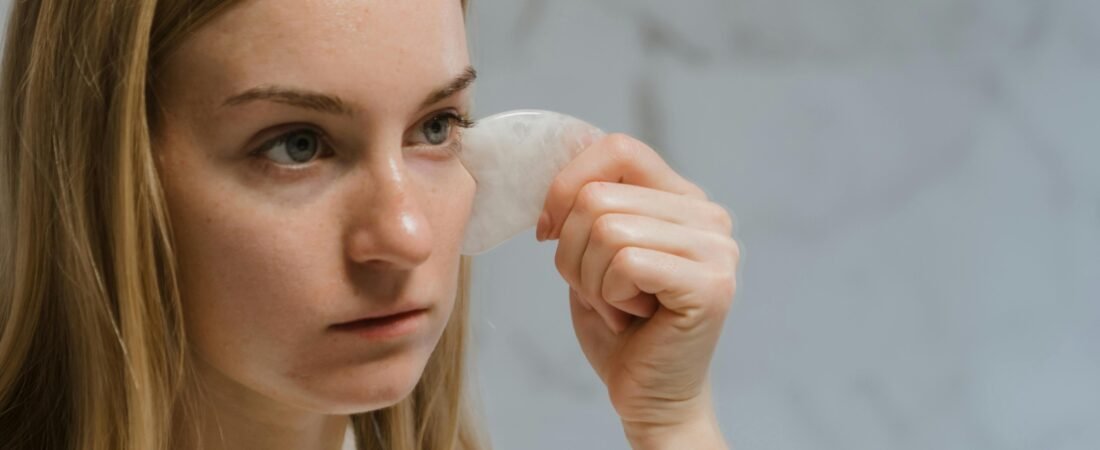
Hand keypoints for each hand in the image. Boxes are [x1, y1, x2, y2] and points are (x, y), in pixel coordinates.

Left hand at [535, 133, 738, 447]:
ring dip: (591, 281)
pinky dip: (609, 296)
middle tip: (601, 293)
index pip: (617, 148)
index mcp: (682, 198)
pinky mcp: (711, 284)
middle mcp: (708, 215)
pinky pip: (625, 261)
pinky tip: (634, 318)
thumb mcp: (592, 252)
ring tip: (619, 307)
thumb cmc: (619, 327)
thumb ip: (588, 205)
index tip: (549, 230)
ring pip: (607, 230)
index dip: (567, 184)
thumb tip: (557, 173)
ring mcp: (716, 248)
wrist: (648, 396)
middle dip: (573, 253)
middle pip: (598, 196)